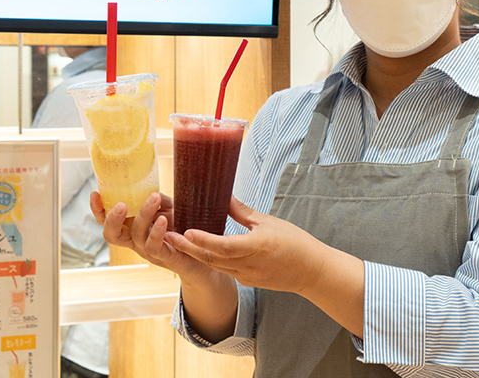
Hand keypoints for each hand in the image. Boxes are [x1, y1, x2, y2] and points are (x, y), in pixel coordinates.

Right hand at [89, 191, 211, 283]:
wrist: (202, 254)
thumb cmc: (182, 229)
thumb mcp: (168, 209)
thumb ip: (156, 200)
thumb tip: (148, 189)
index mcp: (132, 228)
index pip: (108, 221)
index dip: (98, 210)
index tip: (95, 193)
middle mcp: (136, 241)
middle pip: (112, 235)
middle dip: (112, 219)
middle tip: (120, 204)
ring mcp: (149, 251)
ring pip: (136, 236)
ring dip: (143, 215)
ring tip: (153, 198)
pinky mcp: (164, 256)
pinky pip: (154, 246)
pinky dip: (156, 232)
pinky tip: (162, 219)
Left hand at [172, 197, 365, 335]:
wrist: (311, 271)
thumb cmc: (295, 243)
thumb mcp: (269, 222)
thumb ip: (243, 212)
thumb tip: (224, 196)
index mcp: (256, 247)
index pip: (223, 245)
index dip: (202, 239)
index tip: (185, 230)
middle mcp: (248, 265)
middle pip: (211, 259)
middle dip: (188, 248)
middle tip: (168, 236)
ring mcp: (246, 276)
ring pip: (214, 266)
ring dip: (195, 255)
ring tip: (177, 241)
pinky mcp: (247, 282)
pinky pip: (223, 270)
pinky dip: (209, 260)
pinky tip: (198, 251)